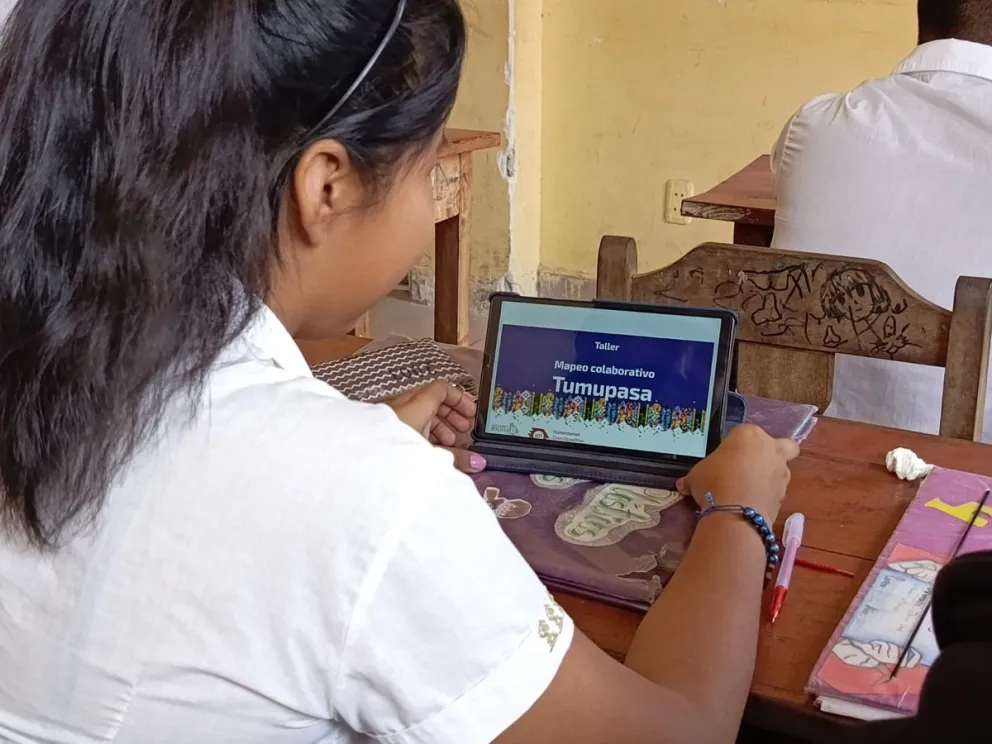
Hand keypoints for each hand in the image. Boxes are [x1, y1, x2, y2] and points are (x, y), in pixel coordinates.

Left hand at [386, 381, 485, 473]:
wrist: (357, 465)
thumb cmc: (392, 454)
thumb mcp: (431, 456)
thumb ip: (456, 458)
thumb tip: (477, 461)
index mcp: (416, 404)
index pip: (442, 388)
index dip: (460, 398)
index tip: (472, 412)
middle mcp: (402, 404)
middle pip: (432, 399)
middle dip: (452, 414)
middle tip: (465, 429)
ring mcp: (391, 416)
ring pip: (420, 412)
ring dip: (439, 425)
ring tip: (451, 443)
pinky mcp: (383, 429)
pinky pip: (408, 423)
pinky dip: (423, 431)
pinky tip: (430, 449)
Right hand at [678, 424, 798, 523]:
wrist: (735, 512)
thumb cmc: (714, 481)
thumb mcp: (696, 475)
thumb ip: (693, 477)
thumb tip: (683, 485)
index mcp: (748, 434)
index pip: (743, 433)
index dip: (734, 446)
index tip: (724, 459)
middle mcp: (770, 448)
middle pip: (783, 444)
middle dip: (774, 452)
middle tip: (755, 465)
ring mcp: (781, 471)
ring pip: (782, 468)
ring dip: (770, 475)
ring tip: (749, 489)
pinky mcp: (785, 493)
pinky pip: (777, 490)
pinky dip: (767, 495)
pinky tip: (751, 503)